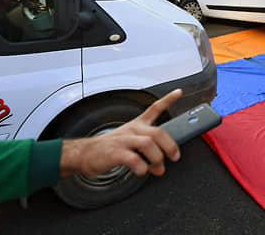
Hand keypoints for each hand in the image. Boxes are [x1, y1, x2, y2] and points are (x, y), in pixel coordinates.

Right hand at [59, 89, 182, 177]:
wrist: (86, 153)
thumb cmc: (110, 148)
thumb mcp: (130, 144)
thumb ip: (148, 155)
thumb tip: (161, 167)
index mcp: (137, 125)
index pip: (154, 108)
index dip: (167, 99)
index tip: (179, 92)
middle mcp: (132, 130)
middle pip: (157, 132)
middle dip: (170, 146)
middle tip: (174, 157)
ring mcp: (123, 140)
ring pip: (148, 144)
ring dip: (157, 158)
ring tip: (156, 167)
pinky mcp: (115, 152)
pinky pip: (133, 159)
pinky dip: (141, 168)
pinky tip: (141, 171)